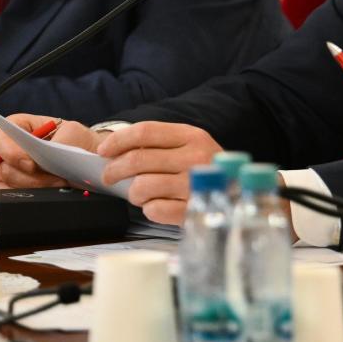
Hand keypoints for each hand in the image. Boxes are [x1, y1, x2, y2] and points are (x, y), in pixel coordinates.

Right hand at [0, 113, 96, 187]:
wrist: (89, 156)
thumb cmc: (77, 139)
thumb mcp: (72, 133)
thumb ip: (57, 143)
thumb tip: (46, 161)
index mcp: (19, 127)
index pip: (2, 137)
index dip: (11, 152)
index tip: (31, 164)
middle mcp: (11, 149)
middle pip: (4, 166)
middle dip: (29, 175)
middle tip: (53, 176)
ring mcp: (13, 170)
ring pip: (11, 183)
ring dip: (37, 185)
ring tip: (60, 181)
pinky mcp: (19, 187)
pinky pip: (15, 195)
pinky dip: (33, 196)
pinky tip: (51, 191)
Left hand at [98, 121, 222, 224]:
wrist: (239, 195)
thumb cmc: (204, 170)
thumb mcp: (189, 146)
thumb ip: (158, 144)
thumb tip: (110, 151)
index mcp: (192, 136)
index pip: (145, 131)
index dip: (118, 140)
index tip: (103, 151)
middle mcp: (196, 157)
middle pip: (138, 159)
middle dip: (114, 169)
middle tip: (109, 176)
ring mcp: (195, 185)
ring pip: (142, 186)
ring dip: (132, 193)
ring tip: (138, 194)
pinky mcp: (193, 210)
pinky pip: (154, 210)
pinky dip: (149, 209)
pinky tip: (156, 205)